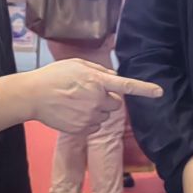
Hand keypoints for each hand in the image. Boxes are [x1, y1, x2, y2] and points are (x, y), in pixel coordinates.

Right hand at [28, 60, 162, 134]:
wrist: (33, 96)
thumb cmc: (54, 76)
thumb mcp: (77, 64)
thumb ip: (99, 71)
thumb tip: (114, 77)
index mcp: (97, 81)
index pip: (126, 85)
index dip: (144, 89)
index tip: (159, 92)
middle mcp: (97, 99)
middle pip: (115, 104)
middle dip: (106, 100)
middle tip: (87, 94)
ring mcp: (89, 116)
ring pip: (104, 116)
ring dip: (96, 111)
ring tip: (75, 103)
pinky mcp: (82, 129)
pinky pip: (94, 127)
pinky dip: (86, 122)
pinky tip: (72, 113)